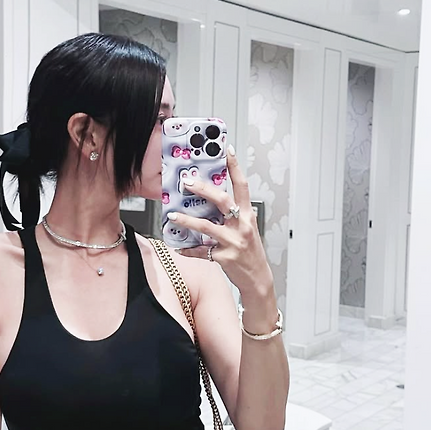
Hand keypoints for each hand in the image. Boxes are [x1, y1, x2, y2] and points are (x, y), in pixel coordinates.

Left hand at [167, 145, 273, 300]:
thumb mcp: (246, 228)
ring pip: (206, 227)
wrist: (257, 277)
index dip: (235, 168)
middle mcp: (242, 226)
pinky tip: (178, 246)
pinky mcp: (223, 257)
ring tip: (173, 216)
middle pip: (222, 201)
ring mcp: (233, 242)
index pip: (242, 186)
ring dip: (187, 220)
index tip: (227, 151)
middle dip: (203, 189)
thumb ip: (232, 214)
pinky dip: (188, 249)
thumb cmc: (250, 251)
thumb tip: (211, 200)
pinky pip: (201, 251)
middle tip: (186, 181)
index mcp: (247, 215)